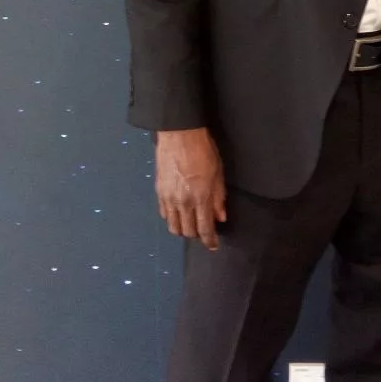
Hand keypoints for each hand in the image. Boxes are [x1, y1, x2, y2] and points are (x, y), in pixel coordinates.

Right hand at [155, 128, 226, 249]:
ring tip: (191, 225)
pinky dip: (172, 219)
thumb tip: (221, 217)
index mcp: (201, 198)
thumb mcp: (218, 173)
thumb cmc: (203, 150)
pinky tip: (179, 214)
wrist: (179, 135)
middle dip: (197, 235)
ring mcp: (169, 198)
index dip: (210, 241)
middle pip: (188, 231)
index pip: (205, 228)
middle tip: (204, 231)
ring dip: (183, 230)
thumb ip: (219, 197)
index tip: (214, 246)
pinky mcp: (159, 192)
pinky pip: (164, 214)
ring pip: (174, 227)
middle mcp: (183, 202)